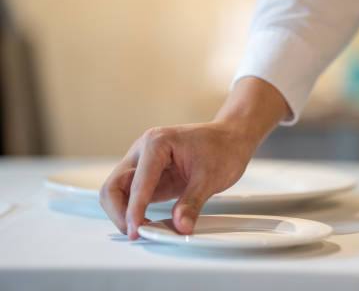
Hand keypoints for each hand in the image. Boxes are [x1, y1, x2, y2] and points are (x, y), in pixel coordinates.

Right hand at [99, 77, 290, 239]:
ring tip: (143, 230)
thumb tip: (180, 226)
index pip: (136, 182)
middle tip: (136, 233)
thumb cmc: (223, 147)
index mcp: (156, 143)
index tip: (137, 230)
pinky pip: (132, 195)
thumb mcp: (211, 178)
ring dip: (124, 212)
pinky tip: (147, 223)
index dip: (134, 210)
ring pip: (118, 191)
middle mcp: (144, 150)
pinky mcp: (149, 175)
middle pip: (114, 186)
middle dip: (120, 212)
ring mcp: (144, 163)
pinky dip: (134, 210)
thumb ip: (192, 203)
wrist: (232, 137)